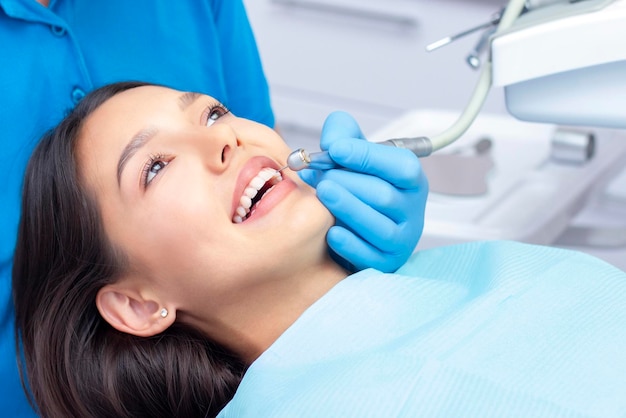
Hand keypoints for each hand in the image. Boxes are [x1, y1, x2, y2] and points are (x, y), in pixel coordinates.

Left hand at [299, 111, 427, 271]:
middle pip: (385, 197)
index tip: (336, 149)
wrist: (351, 224)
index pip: (401, 166)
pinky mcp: (387, 263)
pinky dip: (350, 244)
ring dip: (348, 208)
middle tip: (320, 176)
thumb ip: (342, 133)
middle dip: (349, 183)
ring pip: (379, 227)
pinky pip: (370, 256)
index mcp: (410, 179)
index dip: (367, 156)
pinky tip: (331, 232)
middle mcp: (412, 210)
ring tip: (322, 193)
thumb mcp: (351, 151)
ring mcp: (402, 239)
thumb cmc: (354, 184)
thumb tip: (333, 143)